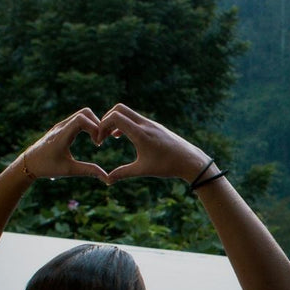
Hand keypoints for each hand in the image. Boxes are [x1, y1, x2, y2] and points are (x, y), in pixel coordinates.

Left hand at [18, 109, 108, 180]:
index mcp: (62, 136)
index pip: (82, 119)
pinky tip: (90, 139)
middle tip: (100, 141)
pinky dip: (88, 125)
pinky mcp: (61, 127)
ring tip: (97, 141)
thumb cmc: (47, 167)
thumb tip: (108, 179)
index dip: (95, 128)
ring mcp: (61, 125)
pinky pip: (78, 119)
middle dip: (97, 124)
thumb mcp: (69, 171)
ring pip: (82, 114)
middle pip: (85, 113)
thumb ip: (88, 171)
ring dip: (93, 124)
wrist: (28, 163)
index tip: (98, 144)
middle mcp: (61, 127)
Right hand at [95, 103, 210, 183]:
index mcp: (140, 133)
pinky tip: (122, 136)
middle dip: (106, 119)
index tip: (99, 141)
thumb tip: (107, 180)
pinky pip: (135, 118)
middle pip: (119, 109)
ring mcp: (151, 123)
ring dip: (116, 121)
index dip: (102, 126)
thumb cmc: (167, 166)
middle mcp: (145, 124)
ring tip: (110, 137)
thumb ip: (123, 173)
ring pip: (128, 113)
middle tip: (102, 135)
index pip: (115, 117)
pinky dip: (125, 123)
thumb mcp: (143, 170)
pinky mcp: (155, 126)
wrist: (190, 160)